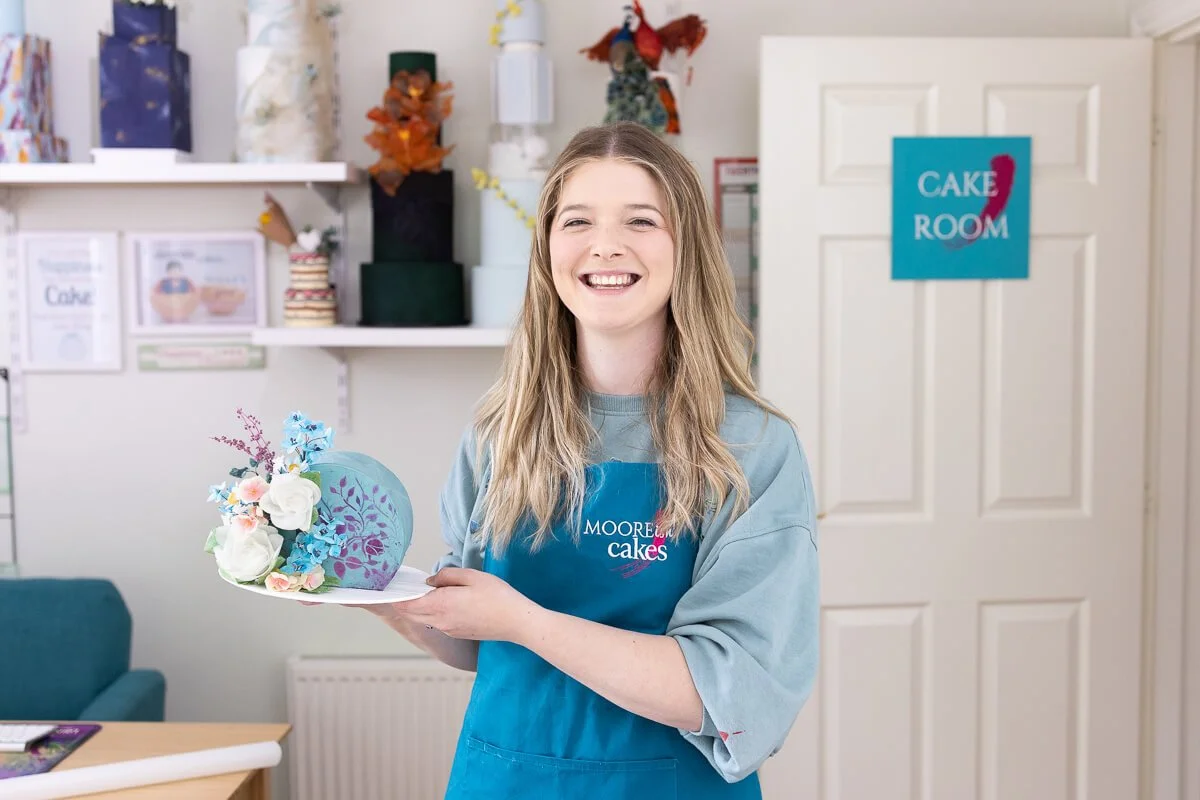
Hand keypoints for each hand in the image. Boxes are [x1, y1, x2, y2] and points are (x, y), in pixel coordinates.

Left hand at [390, 567, 540, 641]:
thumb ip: (447, 576)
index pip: (407, 604)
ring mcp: (449, 629)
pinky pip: (438, 623)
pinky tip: (445, 602)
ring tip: (425, 592)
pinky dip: (433, 613)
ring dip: (420, 607)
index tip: (390, 587)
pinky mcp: (458, 633)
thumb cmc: (498, 597)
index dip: (396, 596)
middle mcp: (440, 620)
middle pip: (412, 613)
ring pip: (424, 618)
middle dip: (404, 602)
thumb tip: (431, 581)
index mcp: (441, 605)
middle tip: (403, 587)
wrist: (516, 622)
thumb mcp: (472, 576)